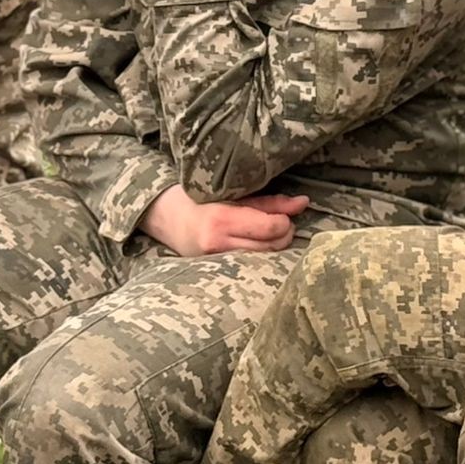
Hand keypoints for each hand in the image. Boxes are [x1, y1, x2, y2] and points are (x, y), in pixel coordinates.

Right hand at [139, 184, 308, 256]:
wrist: (162, 216)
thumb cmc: (196, 197)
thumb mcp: (230, 193)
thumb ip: (267, 201)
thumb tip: (303, 203)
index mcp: (221, 219)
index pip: (270, 227)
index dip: (285, 221)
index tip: (285, 214)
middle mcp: (218, 245)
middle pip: (271, 246)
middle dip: (284, 234)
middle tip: (281, 223)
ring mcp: (215, 261)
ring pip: (263, 259)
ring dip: (274, 246)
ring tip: (270, 232)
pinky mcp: (214, 270)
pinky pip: (249, 266)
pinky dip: (259, 255)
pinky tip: (257, 245)